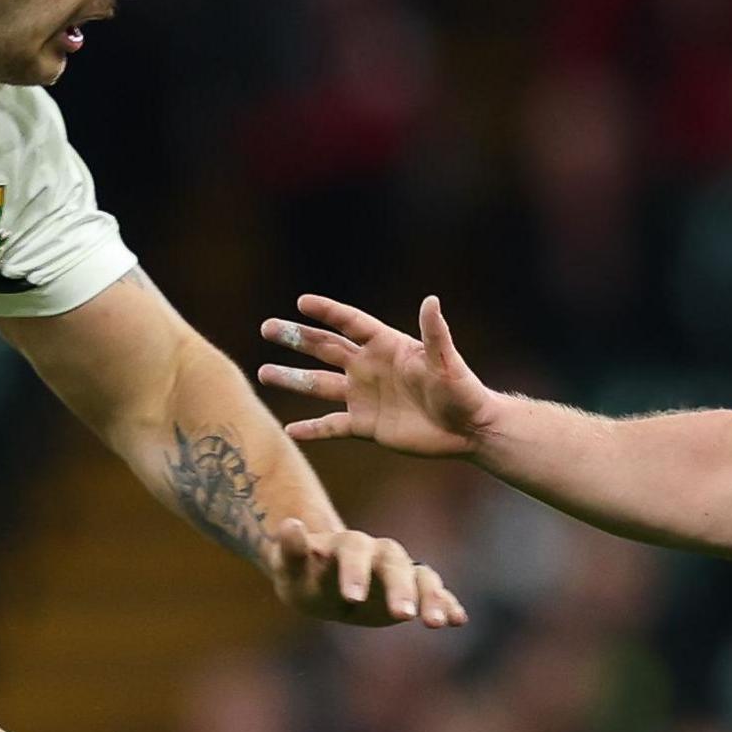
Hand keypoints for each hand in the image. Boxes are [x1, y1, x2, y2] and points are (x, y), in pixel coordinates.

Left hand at [258, 516, 467, 629]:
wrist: (322, 577)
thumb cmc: (302, 572)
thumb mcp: (288, 565)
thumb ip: (289, 549)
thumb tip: (289, 523)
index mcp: (347, 544)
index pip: (354, 552)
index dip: (354, 572)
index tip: (352, 598)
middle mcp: (378, 553)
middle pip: (394, 562)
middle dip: (399, 587)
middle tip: (403, 615)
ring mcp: (398, 571)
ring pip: (420, 576)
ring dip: (431, 597)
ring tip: (438, 623)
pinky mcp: (411, 590)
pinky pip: (434, 592)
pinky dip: (447, 603)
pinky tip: (459, 620)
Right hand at [262, 295, 502, 459]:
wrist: (468, 429)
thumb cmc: (462, 390)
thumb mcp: (446, 362)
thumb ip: (434, 333)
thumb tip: (431, 300)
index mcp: (387, 346)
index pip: (350, 323)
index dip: (327, 312)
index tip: (301, 302)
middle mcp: (370, 368)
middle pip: (325, 348)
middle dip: (296, 338)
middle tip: (267, 328)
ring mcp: (365, 397)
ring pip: (319, 385)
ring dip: (292, 379)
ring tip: (263, 373)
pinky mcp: (366, 426)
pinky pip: (332, 426)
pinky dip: (311, 429)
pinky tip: (289, 430)